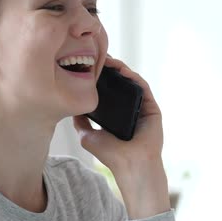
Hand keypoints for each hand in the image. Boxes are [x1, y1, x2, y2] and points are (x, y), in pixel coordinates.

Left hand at [73, 56, 169, 218]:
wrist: (130, 165)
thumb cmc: (111, 155)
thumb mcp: (87, 135)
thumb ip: (80, 122)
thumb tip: (69, 108)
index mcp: (116, 113)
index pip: (107, 90)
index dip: (98, 77)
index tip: (86, 65)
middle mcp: (130, 108)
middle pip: (119, 82)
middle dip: (108, 68)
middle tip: (96, 55)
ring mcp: (142, 107)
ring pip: (131, 81)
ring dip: (120, 68)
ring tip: (107, 60)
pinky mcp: (152, 108)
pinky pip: (143, 87)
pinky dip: (133, 77)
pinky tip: (122, 70)